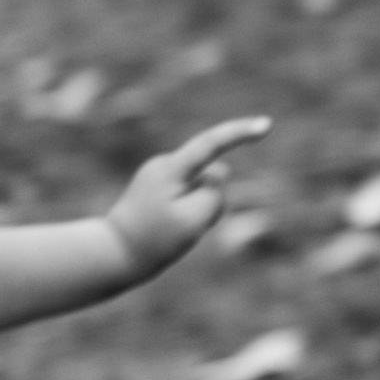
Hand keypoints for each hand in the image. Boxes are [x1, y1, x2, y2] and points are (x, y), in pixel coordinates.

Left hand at [104, 118, 271, 282]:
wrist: (114, 254)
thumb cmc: (153, 241)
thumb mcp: (193, 221)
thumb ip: (214, 194)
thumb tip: (217, 174)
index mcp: (171, 169)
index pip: (211, 144)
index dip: (240, 133)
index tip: (266, 125)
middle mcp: (163, 165)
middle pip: (210, 178)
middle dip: (210, 202)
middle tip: (184, 230)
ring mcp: (159, 175)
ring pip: (201, 190)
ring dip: (198, 211)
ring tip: (171, 231)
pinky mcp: (158, 188)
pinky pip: (189, 198)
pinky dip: (188, 214)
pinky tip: (166, 229)